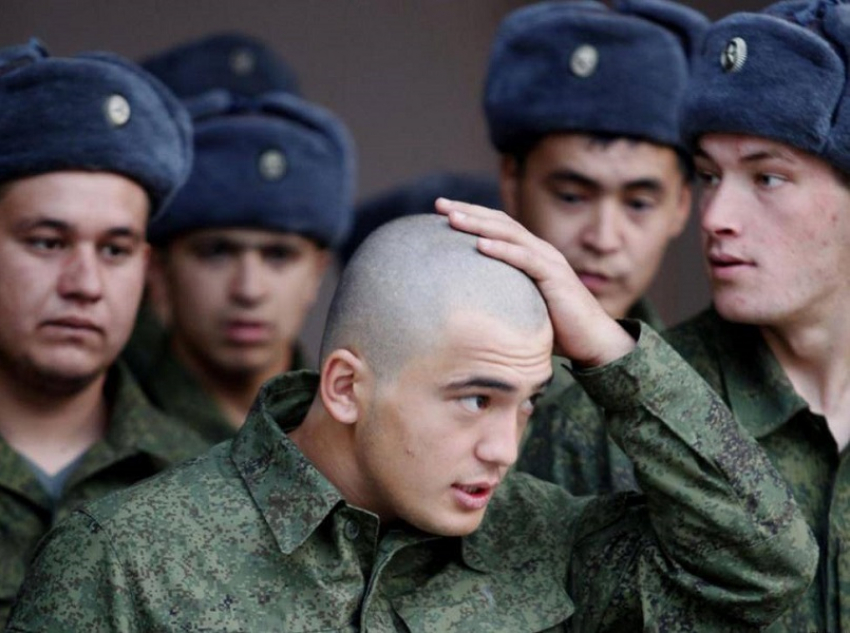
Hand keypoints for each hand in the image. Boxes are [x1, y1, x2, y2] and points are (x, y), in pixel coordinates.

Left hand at [435, 198, 634, 366]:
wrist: (594, 341)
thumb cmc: (556, 328)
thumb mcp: (521, 306)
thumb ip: (501, 296)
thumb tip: (467, 304)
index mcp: (530, 254)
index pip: (496, 227)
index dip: (470, 215)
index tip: (440, 210)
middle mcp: (539, 251)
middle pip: (499, 223)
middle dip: (468, 211)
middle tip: (439, 204)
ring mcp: (548, 261)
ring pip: (510, 234)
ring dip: (480, 225)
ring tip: (453, 218)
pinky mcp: (555, 276)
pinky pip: (525, 259)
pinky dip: (502, 250)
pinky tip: (480, 245)